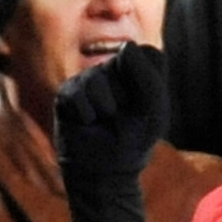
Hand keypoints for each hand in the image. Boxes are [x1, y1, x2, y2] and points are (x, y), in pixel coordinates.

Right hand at [52, 40, 168, 221]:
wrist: (105, 173)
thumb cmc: (133, 141)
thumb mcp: (154, 111)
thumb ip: (148, 77)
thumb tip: (124, 47)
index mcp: (139, 70)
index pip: (149, 55)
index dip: (150, 84)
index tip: (147, 107)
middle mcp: (113, 69)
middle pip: (122, 63)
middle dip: (128, 96)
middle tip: (123, 118)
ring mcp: (88, 79)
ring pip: (97, 78)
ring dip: (106, 108)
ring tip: (103, 121)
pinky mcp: (67, 94)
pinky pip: (78, 94)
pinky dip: (87, 116)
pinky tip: (88, 124)